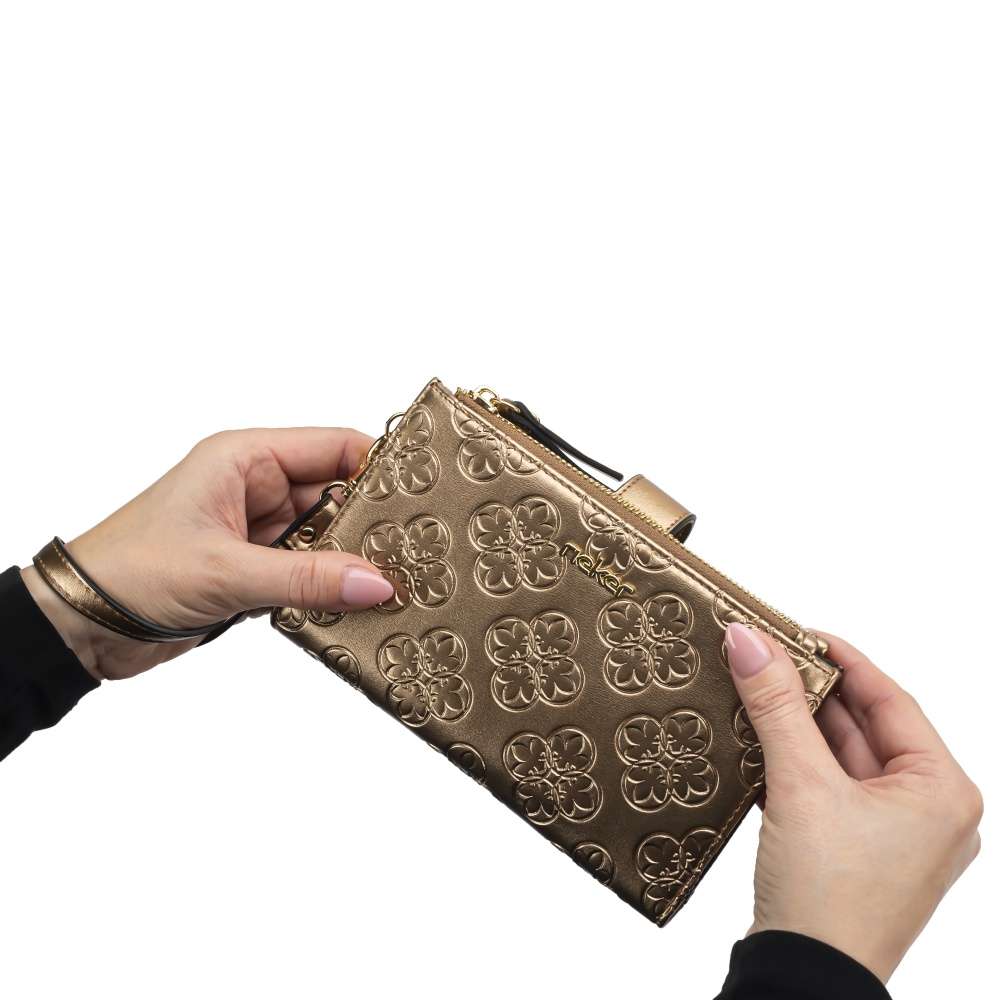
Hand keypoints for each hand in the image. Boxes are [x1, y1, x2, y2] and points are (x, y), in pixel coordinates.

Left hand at [22, 428, 394, 681]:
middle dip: (371, 523)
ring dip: (352, 560)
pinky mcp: (254, 567)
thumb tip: (376, 583)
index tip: (421, 493)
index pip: (333, 446)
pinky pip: (308, 570)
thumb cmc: (129, 571)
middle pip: (336, 494)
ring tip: (396, 580)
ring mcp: (256, 529)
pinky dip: (330, 585)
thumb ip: (306, 577)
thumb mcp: (225, 571)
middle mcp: (254, 486)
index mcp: (245, 458)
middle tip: (416, 549)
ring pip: (325, 536)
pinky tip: (357, 602)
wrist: (79, 625)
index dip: (379, 467)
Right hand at [725, 622, 982, 983]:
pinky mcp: (855, 853)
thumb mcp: (801, 784)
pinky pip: (826, 789)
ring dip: (794, 727)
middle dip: (808, 693)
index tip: (795, 629)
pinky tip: (755, 740)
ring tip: (751, 690)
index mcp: (941, 790)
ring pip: (839, 758)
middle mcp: (926, 811)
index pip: (890, 698)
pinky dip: (791, 763)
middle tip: (762, 655)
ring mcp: (891, 835)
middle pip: (862, 727)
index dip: (840, 658)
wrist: (805, 981)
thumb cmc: (830, 896)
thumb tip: (748, 639)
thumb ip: (776, 706)